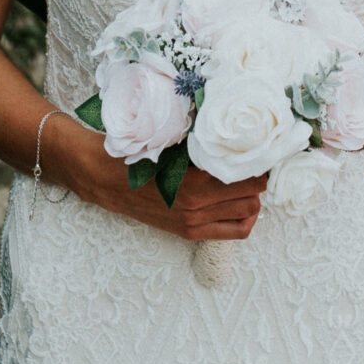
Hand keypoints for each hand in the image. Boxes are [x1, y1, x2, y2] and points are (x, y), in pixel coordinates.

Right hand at [55, 117, 263, 240]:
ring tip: (246, 182)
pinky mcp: (189, 232)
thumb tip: (234, 130)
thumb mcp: (172, 140)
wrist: (104, 179)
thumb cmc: (138, 153)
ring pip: (248, 214)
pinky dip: (244, 218)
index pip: (248, 176)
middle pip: (254, 196)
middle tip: (255, 163)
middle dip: (258, 179)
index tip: (258, 149)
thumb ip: (202, 141)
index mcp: (194, 181)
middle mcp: (198, 206)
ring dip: (252, 197)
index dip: (258, 161)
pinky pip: (234, 232)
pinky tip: (238, 203)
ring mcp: (194, 222)